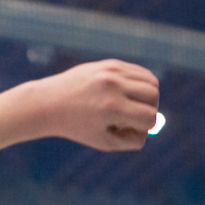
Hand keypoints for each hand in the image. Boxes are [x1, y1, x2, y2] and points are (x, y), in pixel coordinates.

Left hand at [23, 60, 160, 151]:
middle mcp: (113, 86)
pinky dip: (140, 83)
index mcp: (111, 108)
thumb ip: (134, 139)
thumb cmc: (78, 127)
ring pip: (151, 81)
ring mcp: (112, 71)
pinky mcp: (111, 63)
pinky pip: (140, 72)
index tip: (127, 129)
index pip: (149, 118)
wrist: (50, 103)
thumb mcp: (105, 141)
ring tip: (130, 105)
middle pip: (154, 96)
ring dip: (147, 96)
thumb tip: (154, 124)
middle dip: (149, 109)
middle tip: (131, 116)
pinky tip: (126, 93)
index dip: (143, 128)